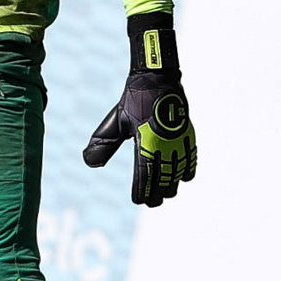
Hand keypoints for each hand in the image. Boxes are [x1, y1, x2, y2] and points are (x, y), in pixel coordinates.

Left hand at [82, 16, 195, 206]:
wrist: (157, 78)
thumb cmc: (134, 101)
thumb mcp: (115, 122)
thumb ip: (103, 145)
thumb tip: (90, 163)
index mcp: (145, 142)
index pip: (144, 175)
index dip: (141, 191)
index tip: (137, 201)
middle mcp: (164, 144)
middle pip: (163, 179)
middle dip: (157, 194)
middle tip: (151, 202)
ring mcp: (178, 139)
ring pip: (178, 172)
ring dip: (172, 185)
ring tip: (166, 193)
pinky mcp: (187, 134)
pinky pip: (191, 157)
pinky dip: (188, 170)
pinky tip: (184, 178)